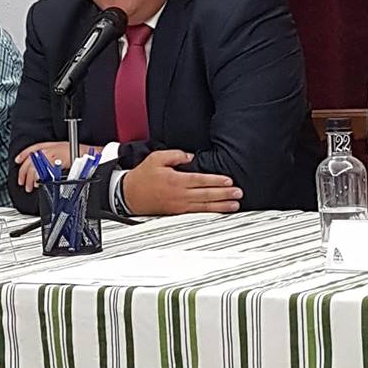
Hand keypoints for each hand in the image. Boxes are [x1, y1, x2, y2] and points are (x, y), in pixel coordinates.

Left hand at [14, 141, 102, 191]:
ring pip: (34, 166)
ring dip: (30, 178)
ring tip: (30, 186)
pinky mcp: (56, 162)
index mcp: (52, 144)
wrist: (92, 155)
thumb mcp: (65, 151)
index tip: (17, 160)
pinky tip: (38, 184)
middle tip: (22, 180)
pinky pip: (43, 172)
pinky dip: (39, 179)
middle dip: (24, 172)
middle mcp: (50, 148)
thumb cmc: (82, 155)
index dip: (23, 154)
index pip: (32, 148)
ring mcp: (53, 155)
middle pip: (30, 159)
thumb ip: (53, 156)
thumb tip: (44, 165)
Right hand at [122, 149, 242, 214]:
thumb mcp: (157, 158)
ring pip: (204, 206)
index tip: (229, 181)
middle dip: (224, 194)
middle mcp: (179, 194)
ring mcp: (179, 205)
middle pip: (206, 194)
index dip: (216, 181)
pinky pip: (197, 213)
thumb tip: (191, 157)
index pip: (201, 180)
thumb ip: (176, 155)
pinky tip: (219, 212)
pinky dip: (210, 213)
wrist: (129, 195)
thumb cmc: (143, 176)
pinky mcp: (177, 212)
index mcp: (175, 180)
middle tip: (238, 194)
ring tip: (235, 205)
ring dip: (221, 206)